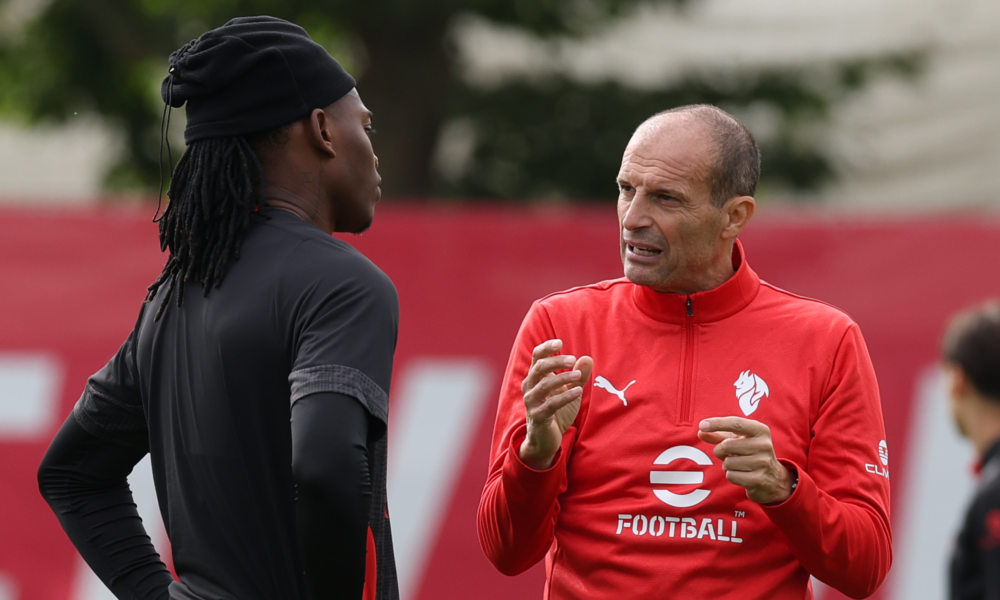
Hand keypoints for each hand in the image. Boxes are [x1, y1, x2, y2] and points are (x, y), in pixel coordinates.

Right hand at [518, 339, 593, 469]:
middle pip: (539, 368)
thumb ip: (578, 376)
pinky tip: (577, 392)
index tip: (560, 342)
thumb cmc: (557, 411)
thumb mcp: (570, 391)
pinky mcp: (538, 416)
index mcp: (536, 378)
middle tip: (572, 359)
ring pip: (544, 385)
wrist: (546, 439)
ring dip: (562, 378)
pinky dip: (564, 397)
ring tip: (578, 375)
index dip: (546, 348)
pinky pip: (550, 405)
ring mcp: (532, 402)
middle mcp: (530, 387)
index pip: (537, 357)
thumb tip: (588, 358)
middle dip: (555, 361)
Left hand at [697, 417, 792, 504]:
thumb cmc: (751, 454)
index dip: (717, 423)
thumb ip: (719, 435)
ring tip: (739, 465)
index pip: (735, 423)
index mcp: (760, 430)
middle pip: (726, 445)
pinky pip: (731, 476)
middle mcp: (764, 444)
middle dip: (720, 451)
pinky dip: (731, 476)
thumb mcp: (738, 441)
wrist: (773, 479)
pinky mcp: (759, 479)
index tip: (702, 425)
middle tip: (728, 454)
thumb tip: (701, 432)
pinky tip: (742, 475)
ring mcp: (763, 462)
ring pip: (727, 462)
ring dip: (727, 465)